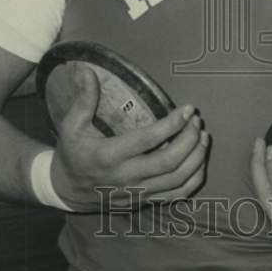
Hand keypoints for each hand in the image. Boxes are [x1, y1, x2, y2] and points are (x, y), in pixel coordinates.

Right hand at [50, 66, 208, 211]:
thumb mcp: (72, 126)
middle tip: (197, 121)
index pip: (148, 140)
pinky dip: (194, 179)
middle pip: (169, 162)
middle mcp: (127, 177)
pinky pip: (177, 195)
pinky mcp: (145, 201)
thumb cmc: (72, 154)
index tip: (188, 108)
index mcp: (109, 155)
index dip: (172, 124)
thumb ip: (83, 98)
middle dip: (189, 140)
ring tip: (203, 136)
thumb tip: (85, 69)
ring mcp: (138, 192)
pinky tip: (199, 160)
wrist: (67, 191)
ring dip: (196, 158)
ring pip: (177, 180)